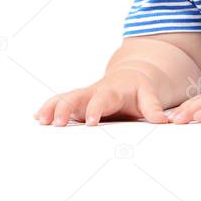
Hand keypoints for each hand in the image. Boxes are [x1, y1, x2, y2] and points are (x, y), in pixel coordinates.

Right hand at [33, 68, 169, 126]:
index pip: (102, 100)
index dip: (96, 110)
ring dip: (52, 108)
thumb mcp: (149, 96)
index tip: (90, 122)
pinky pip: (59, 102)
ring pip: (64, 98)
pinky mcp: (76, 102)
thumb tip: (163, 121)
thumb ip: (153, 108)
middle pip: (77, 97)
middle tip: (56, 123)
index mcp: (112, 91)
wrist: (131, 77)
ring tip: (40, 120)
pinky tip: (38, 117)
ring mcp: (83, 96)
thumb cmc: (139, 90)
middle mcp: (94, 92)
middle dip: (65, 108)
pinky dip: (49, 108)